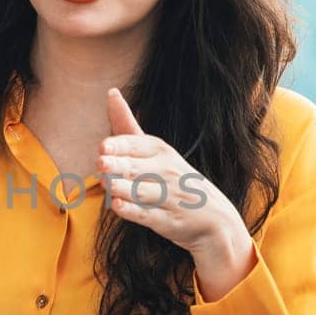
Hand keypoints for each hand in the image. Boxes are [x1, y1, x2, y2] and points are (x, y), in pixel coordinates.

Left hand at [97, 88, 254, 298]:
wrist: (214, 218)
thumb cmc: (174, 178)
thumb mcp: (156, 149)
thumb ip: (128, 125)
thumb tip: (111, 92)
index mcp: (161, 151)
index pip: (139, 145)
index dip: (121, 146)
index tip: (103, 147)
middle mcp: (166, 172)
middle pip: (138, 168)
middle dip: (119, 166)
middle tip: (101, 163)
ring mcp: (168, 198)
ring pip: (141, 192)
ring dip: (122, 188)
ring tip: (106, 183)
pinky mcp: (167, 222)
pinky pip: (147, 216)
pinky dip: (132, 212)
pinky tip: (117, 206)